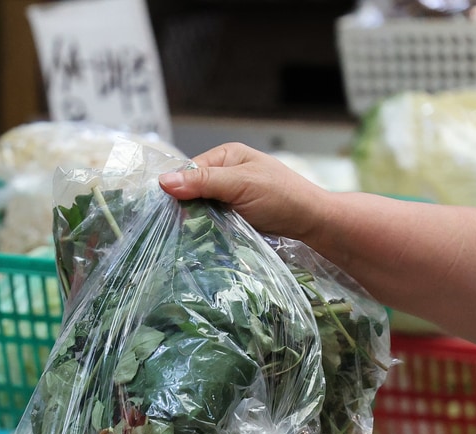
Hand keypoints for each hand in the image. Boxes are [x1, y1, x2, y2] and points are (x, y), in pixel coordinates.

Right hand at [158, 143, 331, 241]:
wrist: (311, 221)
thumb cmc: (282, 197)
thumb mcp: (240, 185)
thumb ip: (204, 182)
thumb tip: (163, 181)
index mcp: (226, 156)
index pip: (188, 170)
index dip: (177, 189)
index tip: (169, 210)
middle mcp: (225, 172)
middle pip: (190, 189)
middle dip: (185, 206)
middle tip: (177, 226)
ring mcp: (229, 194)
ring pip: (198, 206)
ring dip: (194, 219)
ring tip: (187, 234)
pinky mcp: (232, 214)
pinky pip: (209, 219)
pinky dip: (203, 227)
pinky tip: (199, 236)